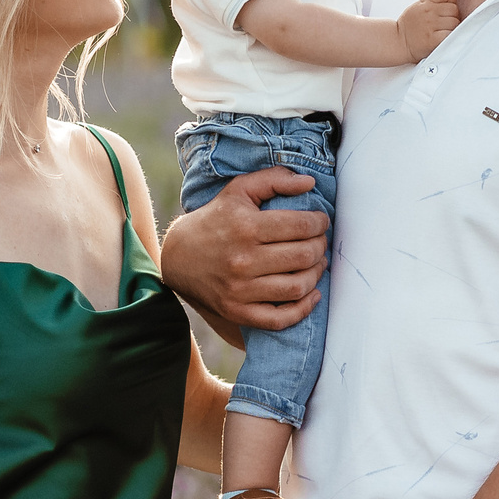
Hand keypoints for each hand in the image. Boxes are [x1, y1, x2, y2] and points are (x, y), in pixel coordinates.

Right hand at [160, 166, 327, 343]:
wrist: (177, 256)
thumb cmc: (214, 220)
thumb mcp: (239, 190)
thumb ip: (274, 180)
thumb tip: (309, 182)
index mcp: (245, 227)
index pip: (301, 227)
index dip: (319, 223)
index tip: (320, 222)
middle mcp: (243, 260)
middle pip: (303, 256)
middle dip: (320, 246)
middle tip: (320, 241)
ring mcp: (240, 290)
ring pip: (297, 287)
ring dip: (316, 274)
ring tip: (316, 263)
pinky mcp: (237, 311)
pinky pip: (280, 318)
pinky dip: (303, 309)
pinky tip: (311, 294)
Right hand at [396, 0, 459, 61]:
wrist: (398, 42)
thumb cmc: (410, 26)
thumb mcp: (418, 7)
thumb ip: (432, 2)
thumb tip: (452, 1)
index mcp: (425, 2)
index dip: (450, 1)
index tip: (446, 9)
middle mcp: (428, 12)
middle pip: (454, 9)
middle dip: (453, 16)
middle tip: (446, 23)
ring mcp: (431, 25)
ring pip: (455, 22)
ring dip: (453, 28)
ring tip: (444, 31)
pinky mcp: (433, 39)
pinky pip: (451, 34)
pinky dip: (450, 36)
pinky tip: (443, 38)